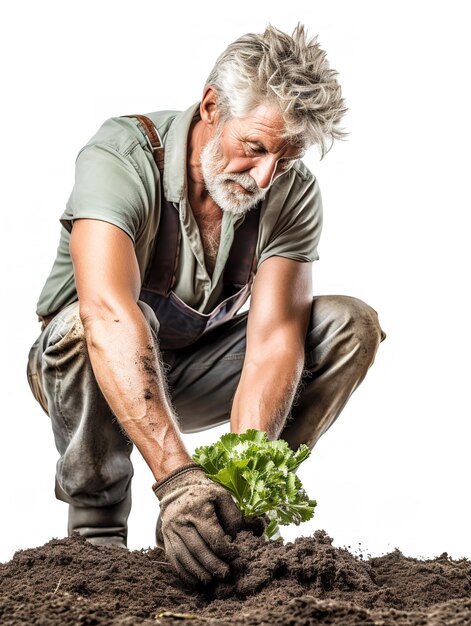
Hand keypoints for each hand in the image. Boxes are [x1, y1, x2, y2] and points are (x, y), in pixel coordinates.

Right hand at [153, 463, 250, 584]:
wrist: (177, 487)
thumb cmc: (204, 493)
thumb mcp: (221, 496)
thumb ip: (233, 516)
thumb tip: (245, 535)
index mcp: (197, 508)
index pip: (212, 535)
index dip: (226, 549)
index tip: (236, 555)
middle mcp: (181, 520)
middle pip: (197, 549)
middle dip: (213, 564)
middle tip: (225, 573)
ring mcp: (171, 531)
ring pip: (184, 557)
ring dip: (199, 572)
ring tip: (212, 579)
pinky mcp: (166, 538)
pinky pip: (174, 560)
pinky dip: (185, 572)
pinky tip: (197, 579)